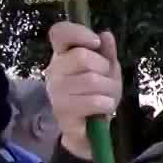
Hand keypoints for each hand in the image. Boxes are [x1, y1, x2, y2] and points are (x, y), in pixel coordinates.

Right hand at [43, 22, 121, 160]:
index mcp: (62, 54)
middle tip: (106, 79)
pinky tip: (102, 108)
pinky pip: (94, 101)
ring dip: (109, 89)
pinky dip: (107, 104)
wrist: (89, 129)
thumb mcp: (107, 70)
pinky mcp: (62, 111)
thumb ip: (107, 53)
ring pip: (92, 80)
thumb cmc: (96, 93)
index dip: (78, 32)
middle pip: (82, 57)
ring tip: (106, 96)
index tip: (95, 42)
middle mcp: (54, 70)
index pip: (59, 32)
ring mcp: (55, 91)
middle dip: (104, 68)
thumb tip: (106, 35)